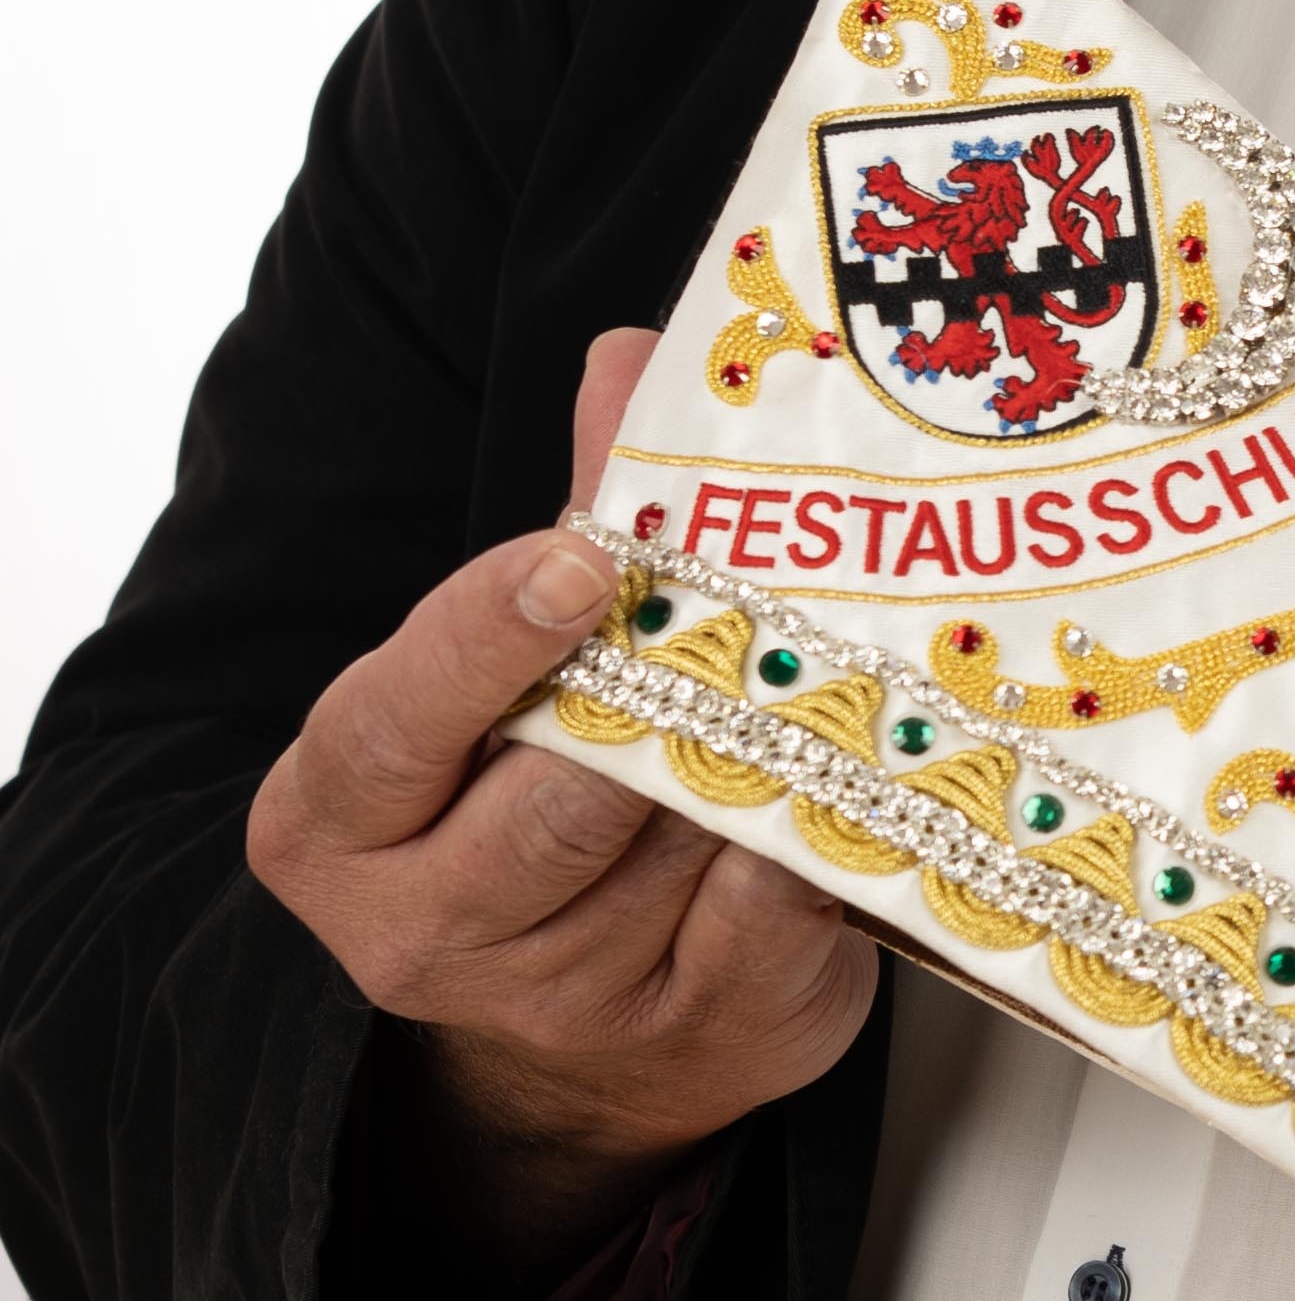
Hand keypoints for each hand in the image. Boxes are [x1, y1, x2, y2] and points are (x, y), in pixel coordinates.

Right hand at [247, 327, 876, 1273]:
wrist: (597, 1034)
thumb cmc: (547, 781)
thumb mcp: (532, 651)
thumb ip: (584, 508)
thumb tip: (636, 359)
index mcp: (341, 817)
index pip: (391, 723)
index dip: (484, 638)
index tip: (583, 562)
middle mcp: (425, 924)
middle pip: (559, 792)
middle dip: (668, 686)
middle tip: (753, 593)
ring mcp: (560, 1000)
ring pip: (685, 836)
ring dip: (762, 742)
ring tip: (816, 660)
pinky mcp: (702, 1033)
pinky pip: (782, 901)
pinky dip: (827, 825)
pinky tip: (854, 766)